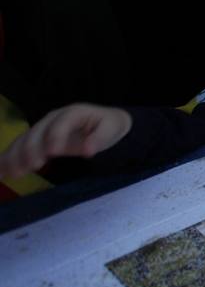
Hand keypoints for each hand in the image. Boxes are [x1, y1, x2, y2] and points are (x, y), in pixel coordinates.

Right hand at [0, 104, 132, 178]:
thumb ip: (99, 138)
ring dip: (16, 156)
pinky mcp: (36, 140)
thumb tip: (89, 150)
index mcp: (72, 113)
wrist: (104, 123)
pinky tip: (1, 173)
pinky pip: (18, 148)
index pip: (61, 122)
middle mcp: (53, 119)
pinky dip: (8, 159)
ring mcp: (41, 128)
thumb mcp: (111, 129)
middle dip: (32, 149)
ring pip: (23, 140)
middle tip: (31, 167)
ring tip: (14, 173)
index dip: (55, 135)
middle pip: (37, 131)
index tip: (53, 152)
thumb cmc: (108, 126)